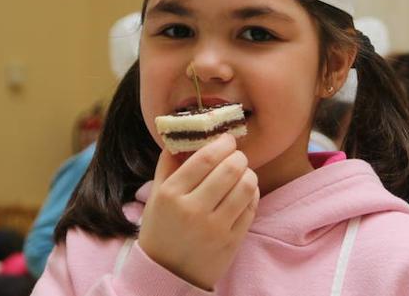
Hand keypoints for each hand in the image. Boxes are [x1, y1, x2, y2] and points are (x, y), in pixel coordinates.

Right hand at [138, 134, 258, 289]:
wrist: (166, 273)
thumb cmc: (161, 228)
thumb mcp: (156, 195)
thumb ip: (169, 163)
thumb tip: (185, 135)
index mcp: (171, 195)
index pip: (205, 158)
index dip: (222, 143)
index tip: (227, 139)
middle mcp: (193, 210)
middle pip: (230, 169)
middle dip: (238, 156)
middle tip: (237, 156)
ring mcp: (214, 228)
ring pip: (246, 186)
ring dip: (248, 174)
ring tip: (242, 173)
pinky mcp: (231, 241)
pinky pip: (252, 207)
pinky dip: (252, 194)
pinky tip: (244, 192)